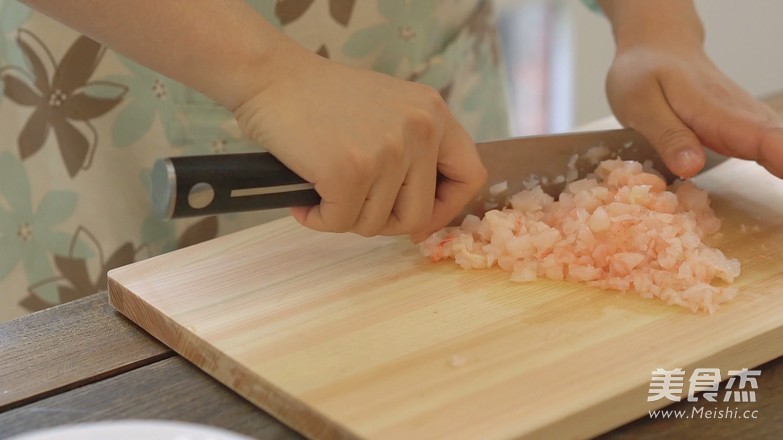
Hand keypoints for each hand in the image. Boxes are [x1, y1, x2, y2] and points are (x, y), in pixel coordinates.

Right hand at [234, 43, 485, 238]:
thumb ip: (413, 151)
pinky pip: (339, 223)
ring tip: (323, 192)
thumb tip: (422, 219)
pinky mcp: (350, 171)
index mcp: (434, 114)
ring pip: (376, 223)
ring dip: (345, 218)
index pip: (470, 175)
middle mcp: (419, 130)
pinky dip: (318, 219)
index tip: (420, 219)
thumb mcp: (388, 110)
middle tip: (354, 209)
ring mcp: (387, 152)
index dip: (446, 207)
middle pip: (419, 213)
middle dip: (385, 223)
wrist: (271, 77)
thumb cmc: (320, 97)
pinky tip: (304, 201)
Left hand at [600, 0, 782, 178]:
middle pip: (774, 138)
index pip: (755, 133)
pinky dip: (776, 154)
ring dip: (781, 158)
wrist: (657, 48)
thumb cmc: (644, 75)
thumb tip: (692, 167)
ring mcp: (742, 115)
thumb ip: (668, 136)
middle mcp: (736, 111)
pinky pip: (765, 140)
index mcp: (711, 108)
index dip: (777, 152)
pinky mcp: (740, 122)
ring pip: (773, 139)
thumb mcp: (641, 105)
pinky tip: (779, 166)